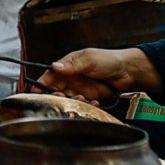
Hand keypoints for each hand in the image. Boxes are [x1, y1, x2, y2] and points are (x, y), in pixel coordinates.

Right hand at [41, 46, 157, 103]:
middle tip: (64, 98)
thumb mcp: (89, 59)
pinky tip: (94, 102)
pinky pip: (82, 105)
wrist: (128, 70)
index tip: (36, 92)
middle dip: (58, 96)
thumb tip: (55, 67)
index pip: (50, 75)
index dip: (41, 84)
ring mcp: (80, 88)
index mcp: (68, 66)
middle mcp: (71, 78)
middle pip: (56, 90)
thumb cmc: (109, 59)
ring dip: (73, 102)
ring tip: (83, 99)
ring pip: (68, 99)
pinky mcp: (89, 97)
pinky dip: (86, 105)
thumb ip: (72, 65)